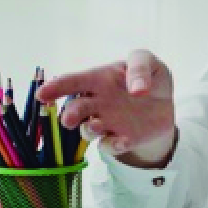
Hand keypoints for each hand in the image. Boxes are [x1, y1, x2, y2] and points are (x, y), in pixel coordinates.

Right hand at [35, 50, 175, 166]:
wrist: (165, 103)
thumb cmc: (149, 77)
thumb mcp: (148, 62)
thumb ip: (140, 68)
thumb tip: (138, 89)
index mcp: (99, 79)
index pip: (73, 81)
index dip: (56, 87)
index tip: (42, 94)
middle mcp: (97, 103)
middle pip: (75, 109)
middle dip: (69, 115)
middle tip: (68, 120)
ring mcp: (106, 122)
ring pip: (87, 130)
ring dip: (88, 130)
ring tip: (96, 126)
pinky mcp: (119, 139)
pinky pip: (109, 145)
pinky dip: (113, 145)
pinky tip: (124, 141)